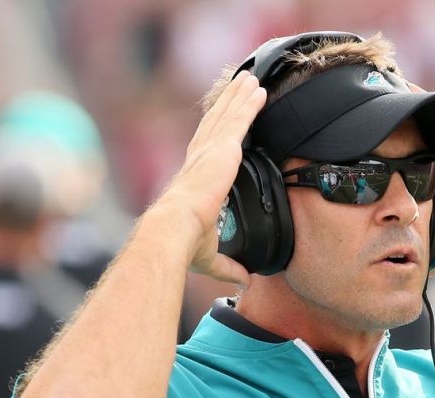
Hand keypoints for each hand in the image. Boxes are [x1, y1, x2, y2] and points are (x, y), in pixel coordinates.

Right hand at [151, 71, 266, 283]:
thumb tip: (243, 280)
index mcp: (194, 177)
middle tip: (239, 84)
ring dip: (240, 96)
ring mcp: (210, 150)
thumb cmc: (185, 242)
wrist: (176, 229)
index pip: (206, 147)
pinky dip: (248, 104)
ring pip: (228, 115)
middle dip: (228, 102)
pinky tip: (258, 90)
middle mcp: (199, 157)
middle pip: (217, 122)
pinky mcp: (222, 149)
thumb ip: (228, 265)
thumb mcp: (211, 255)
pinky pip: (240, 120)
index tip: (221, 117)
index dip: (214, 130)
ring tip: (251, 79)